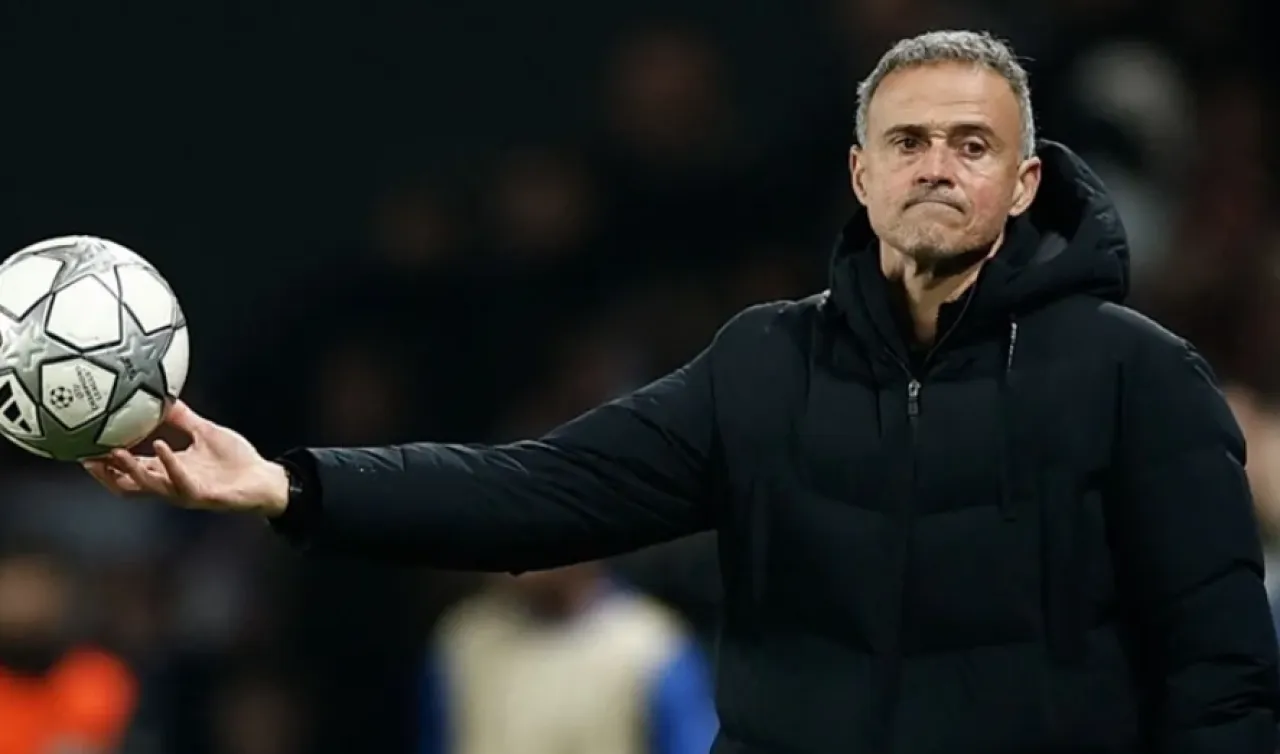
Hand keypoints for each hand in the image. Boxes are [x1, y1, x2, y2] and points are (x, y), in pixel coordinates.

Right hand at [82, 401, 289, 516]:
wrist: (264, 478)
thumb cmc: (235, 460)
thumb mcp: (204, 432)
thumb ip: (183, 417)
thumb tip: (163, 394)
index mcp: (168, 469)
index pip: (129, 469)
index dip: (105, 462)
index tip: (83, 446)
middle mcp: (171, 483)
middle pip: (127, 484)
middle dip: (106, 472)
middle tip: (86, 455)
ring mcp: (185, 491)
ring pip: (147, 486)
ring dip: (129, 470)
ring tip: (115, 451)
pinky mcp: (202, 495)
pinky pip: (180, 481)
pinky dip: (168, 463)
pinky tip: (159, 445)